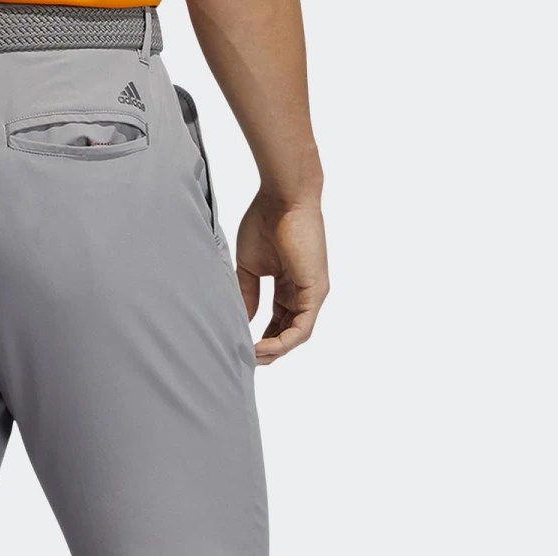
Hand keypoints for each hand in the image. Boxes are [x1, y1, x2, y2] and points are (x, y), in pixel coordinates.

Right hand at [235, 193, 328, 364]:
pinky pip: (301, 328)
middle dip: (268, 349)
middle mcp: (303, 291)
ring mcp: (312, 293)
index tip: (241, 344)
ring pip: (296, 334)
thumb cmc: (265, 220)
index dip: (261, 335)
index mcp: (288, 282)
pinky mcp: (316, 292)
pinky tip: (262, 348)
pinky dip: (282, 342)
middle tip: (246, 359)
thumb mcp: (250, 264)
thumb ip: (248, 292)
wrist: (282, 198)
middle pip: (288, 331)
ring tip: (251, 358)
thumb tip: (243, 320)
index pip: (278, 319)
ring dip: (274, 350)